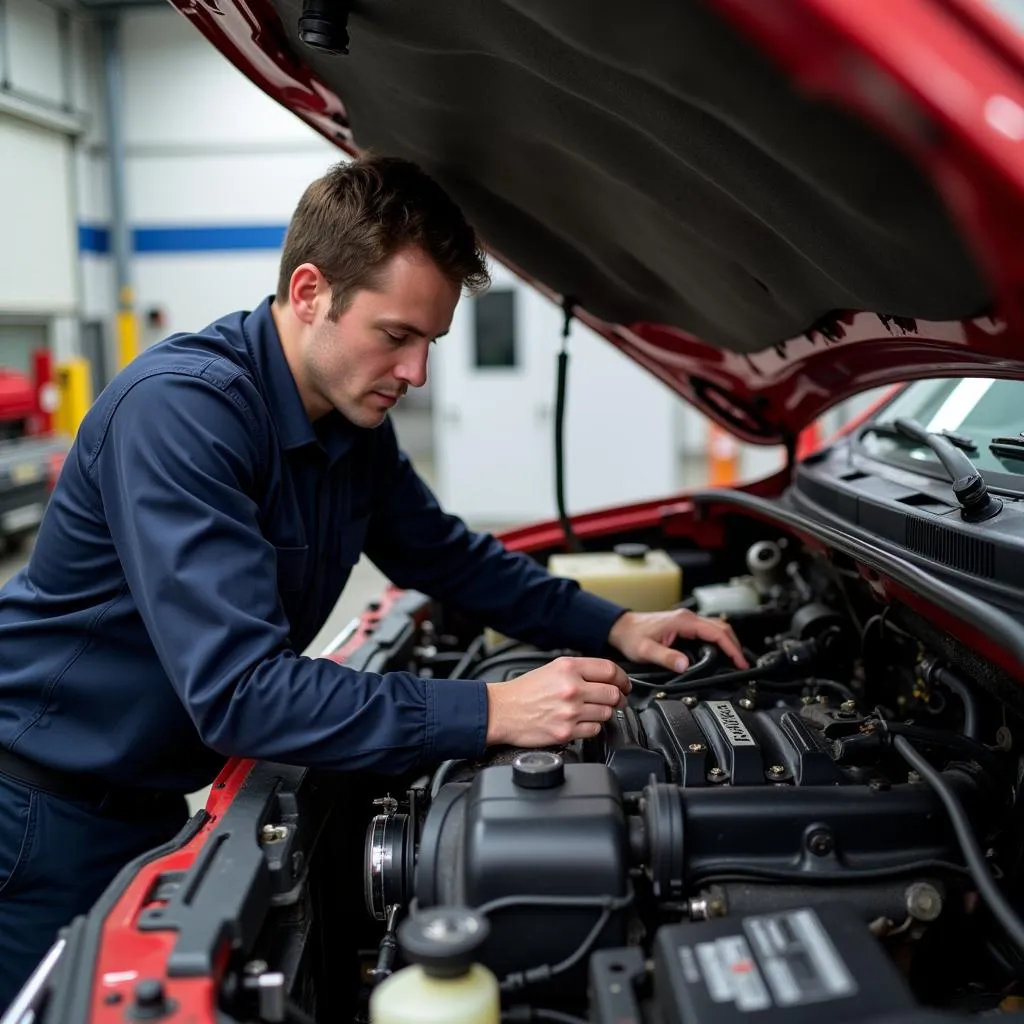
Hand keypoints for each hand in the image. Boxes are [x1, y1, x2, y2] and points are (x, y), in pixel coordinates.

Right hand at [485, 657, 631, 746]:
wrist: (502, 711)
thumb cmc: (524, 691)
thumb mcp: (553, 669)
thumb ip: (581, 671)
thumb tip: (608, 679)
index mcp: (568, 668)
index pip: (610, 670)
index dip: (623, 679)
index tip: (624, 684)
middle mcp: (571, 688)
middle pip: (613, 693)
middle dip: (619, 698)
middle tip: (617, 700)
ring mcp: (570, 711)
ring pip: (606, 713)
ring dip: (604, 713)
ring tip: (592, 711)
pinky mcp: (566, 732)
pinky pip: (594, 731)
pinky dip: (592, 727)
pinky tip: (582, 722)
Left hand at [608, 609, 747, 672]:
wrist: (621, 628)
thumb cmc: (632, 636)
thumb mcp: (646, 650)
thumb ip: (665, 657)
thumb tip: (684, 665)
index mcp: (683, 622)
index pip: (717, 632)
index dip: (731, 648)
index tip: (739, 662)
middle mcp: (688, 618)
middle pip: (722, 628)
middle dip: (735, 645)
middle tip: (742, 665)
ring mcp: (687, 621)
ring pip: (717, 628)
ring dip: (728, 643)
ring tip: (735, 661)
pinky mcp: (685, 626)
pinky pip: (709, 631)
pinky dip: (719, 641)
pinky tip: (720, 654)